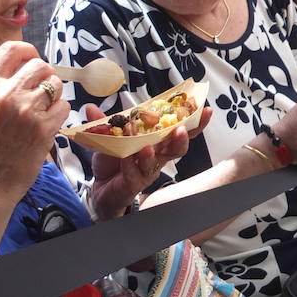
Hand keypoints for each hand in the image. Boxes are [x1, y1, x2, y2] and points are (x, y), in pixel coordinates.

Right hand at [0, 42, 70, 203]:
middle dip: (46, 77)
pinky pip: (64, 107)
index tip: (32, 59)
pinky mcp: (43, 128)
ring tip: (43, 113)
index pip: (11, 50)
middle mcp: (6, 94)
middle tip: (42, 94)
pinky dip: (60, 115)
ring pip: (55, 85)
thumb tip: (23, 69)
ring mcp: (26, 110)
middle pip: (40, 65)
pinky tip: (47, 126)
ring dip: (55, 96)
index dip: (27, 51)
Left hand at [87, 106, 211, 219]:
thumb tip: (91, 108)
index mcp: (156, 140)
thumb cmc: (113, 161)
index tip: (205, 109)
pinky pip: (135, 174)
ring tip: (149, 146)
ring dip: (154, 153)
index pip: (178, 129)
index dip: (194, 121)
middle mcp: (157, 156)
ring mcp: (147, 170)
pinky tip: (128, 159)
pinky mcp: (134, 183)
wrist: (100, 188)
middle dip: (182, 138)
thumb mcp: (108, 138)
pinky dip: (132, 165)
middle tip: (180, 129)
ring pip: (158, 162)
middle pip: (177, 148)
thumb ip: (103, 123)